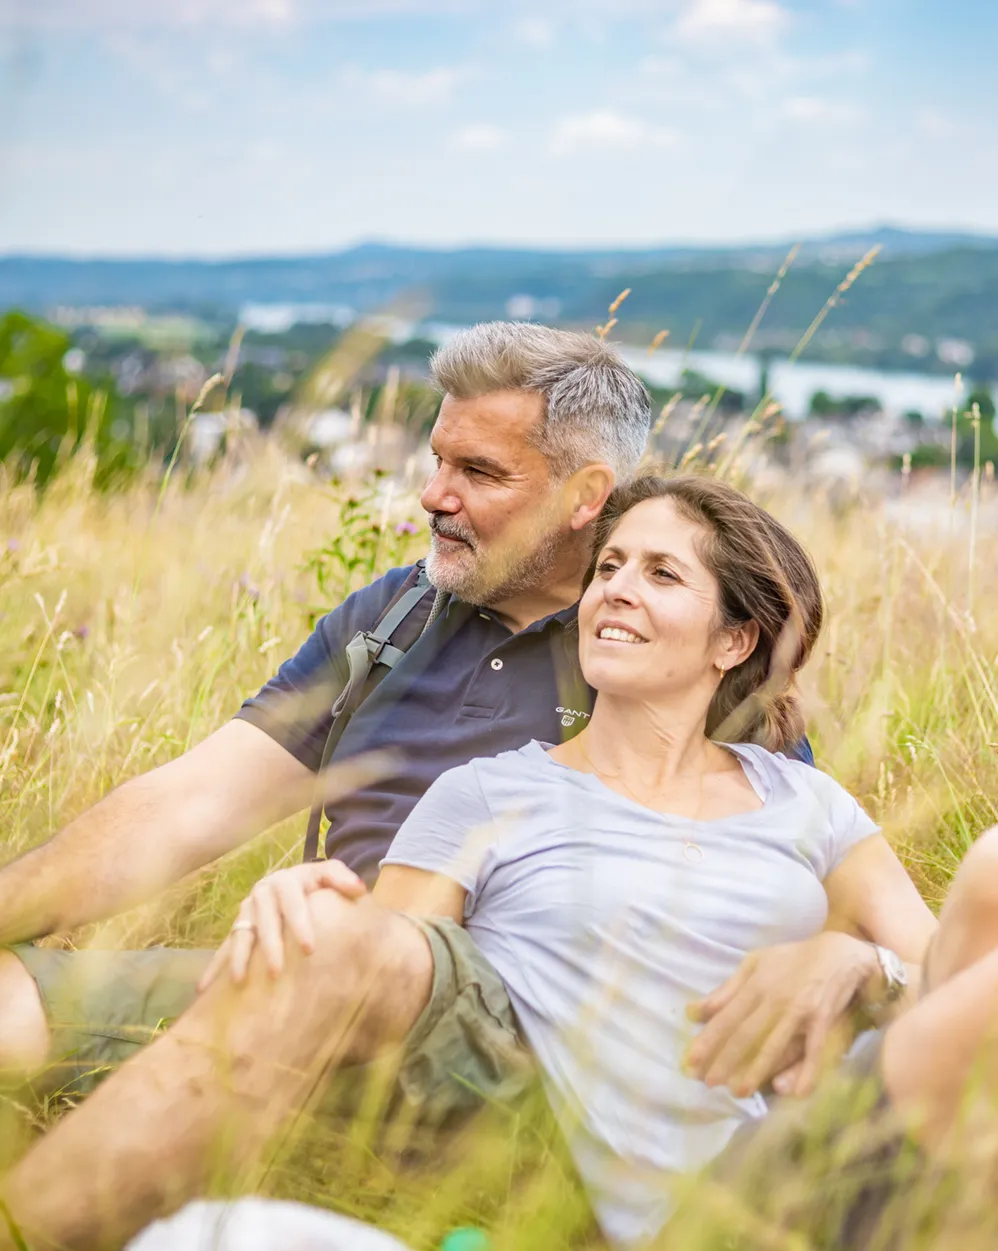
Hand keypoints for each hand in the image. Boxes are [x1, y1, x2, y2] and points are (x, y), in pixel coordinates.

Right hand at [197, 859, 366, 990]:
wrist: (293, 882)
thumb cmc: (316, 883)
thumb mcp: (328, 874)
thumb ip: (342, 878)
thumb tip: (359, 890)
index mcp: (285, 881)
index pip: (292, 902)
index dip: (299, 923)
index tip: (309, 949)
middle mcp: (261, 894)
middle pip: (264, 921)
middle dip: (270, 946)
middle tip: (277, 972)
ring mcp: (246, 911)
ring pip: (240, 934)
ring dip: (239, 957)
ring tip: (239, 982)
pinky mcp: (237, 927)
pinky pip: (223, 947)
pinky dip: (213, 967)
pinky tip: (204, 990)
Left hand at [683, 932, 878, 1098]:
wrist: (838, 952)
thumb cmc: (791, 959)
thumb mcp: (755, 964)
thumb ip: (727, 989)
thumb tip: (695, 1010)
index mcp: (755, 984)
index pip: (727, 1017)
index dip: (709, 1039)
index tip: (691, 1060)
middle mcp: (774, 999)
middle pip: (746, 1033)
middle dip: (726, 1059)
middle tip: (709, 1083)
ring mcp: (799, 1010)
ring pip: (774, 1044)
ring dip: (756, 1069)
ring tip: (739, 1091)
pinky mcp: (822, 1020)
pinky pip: (813, 1049)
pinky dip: (806, 1070)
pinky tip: (796, 1093)